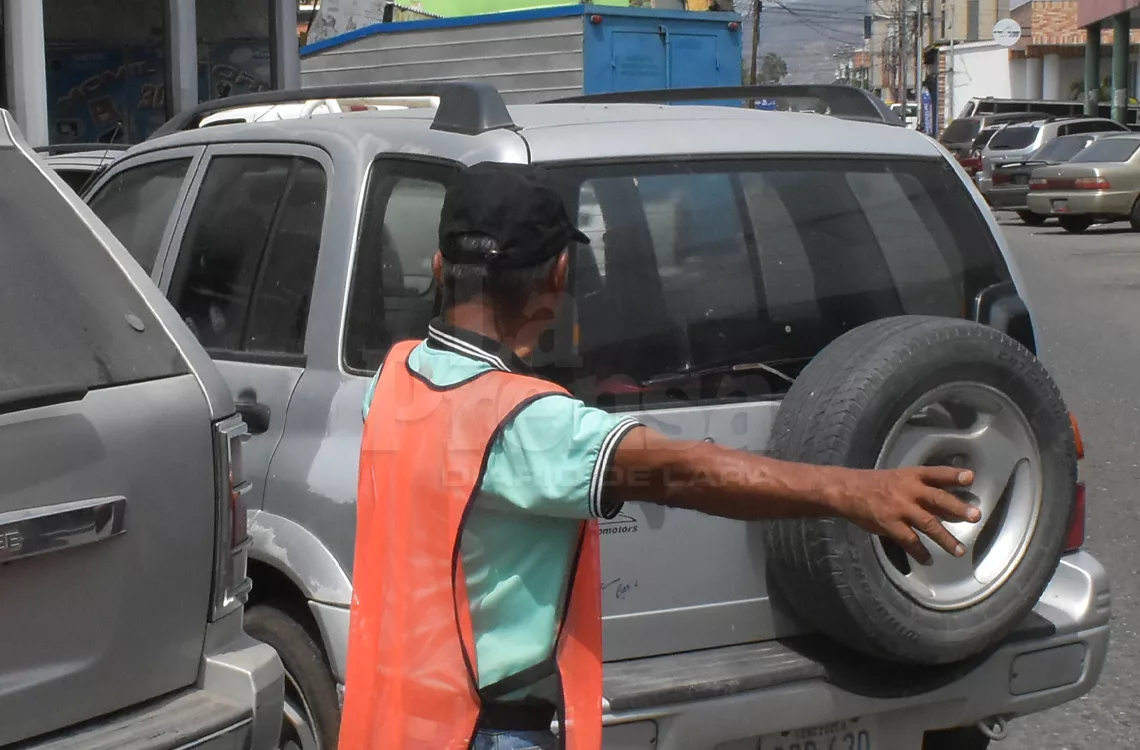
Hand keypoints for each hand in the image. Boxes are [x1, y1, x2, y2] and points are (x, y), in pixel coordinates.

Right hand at [830, 466, 979, 563]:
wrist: (847, 490)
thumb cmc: (876, 484)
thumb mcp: (900, 480)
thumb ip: (924, 492)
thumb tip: (951, 507)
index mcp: (912, 476)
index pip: (936, 473)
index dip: (953, 476)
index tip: (971, 477)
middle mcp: (909, 490)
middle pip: (937, 499)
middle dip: (957, 508)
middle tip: (975, 516)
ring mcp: (900, 508)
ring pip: (928, 524)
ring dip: (945, 538)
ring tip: (959, 551)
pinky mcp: (890, 524)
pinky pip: (909, 540)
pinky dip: (920, 552)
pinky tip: (928, 559)